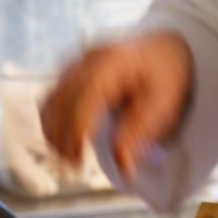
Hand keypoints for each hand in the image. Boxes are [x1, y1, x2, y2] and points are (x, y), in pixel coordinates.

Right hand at [40, 31, 192, 177]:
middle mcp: (89, 58)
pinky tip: (59, 143)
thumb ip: (140, 133)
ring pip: (52, 98)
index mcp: (114, 61)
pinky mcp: (71, 72)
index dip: (77, 128)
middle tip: (71, 167)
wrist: (163, 50)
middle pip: (63, 98)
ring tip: (66, 160)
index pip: (86, 95)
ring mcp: (77, 62)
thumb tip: (124, 166)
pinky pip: (53, 97)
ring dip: (53, 131)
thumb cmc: (165, 79)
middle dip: (62, 135)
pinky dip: (52, 121)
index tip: (77, 157)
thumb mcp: (163, 106)